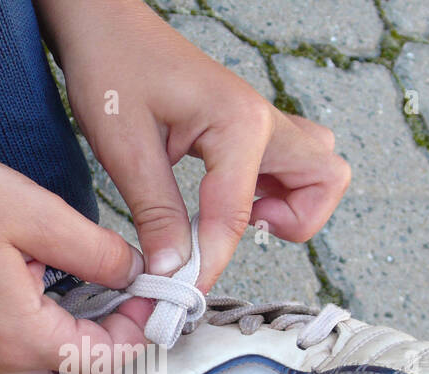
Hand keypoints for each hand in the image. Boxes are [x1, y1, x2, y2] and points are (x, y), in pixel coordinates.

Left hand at [40, 0, 350, 290]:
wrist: (104, 25)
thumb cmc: (112, 68)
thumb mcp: (124, 147)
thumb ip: (156, 212)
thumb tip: (173, 270)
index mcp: (237, 122)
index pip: (236, 215)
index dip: (210, 262)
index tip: (180, 293)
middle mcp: (263, 120)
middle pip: (324, 181)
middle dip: (291, 223)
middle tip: (231, 233)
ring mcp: (262, 122)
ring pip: (317, 171)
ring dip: (290, 205)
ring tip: (230, 215)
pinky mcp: (249, 129)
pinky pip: (289, 165)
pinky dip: (273, 192)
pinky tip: (222, 200)